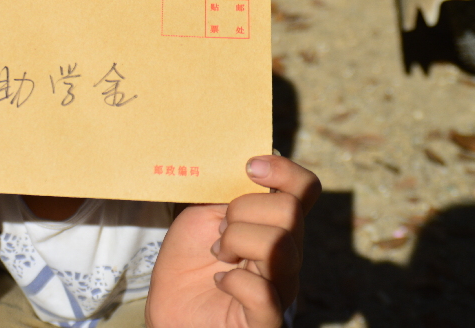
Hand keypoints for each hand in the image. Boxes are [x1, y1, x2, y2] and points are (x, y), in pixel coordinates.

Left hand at [146, 155, 319, 327]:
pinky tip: (221, 282)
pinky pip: (264, 294)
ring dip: (236, 242)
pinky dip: (235, 281)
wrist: (169, 307)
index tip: (250, 167)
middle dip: (243, 210)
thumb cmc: (187, 260)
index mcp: (275, 225)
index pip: (304, 189)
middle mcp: (287, 254)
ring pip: (277, 245)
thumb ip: (227, 194)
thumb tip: (250, 162)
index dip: (284, 170)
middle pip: (289, 211)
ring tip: (218, 254)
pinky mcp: (267, 320)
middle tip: (220, 229)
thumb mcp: (201, 215)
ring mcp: (281, 288)